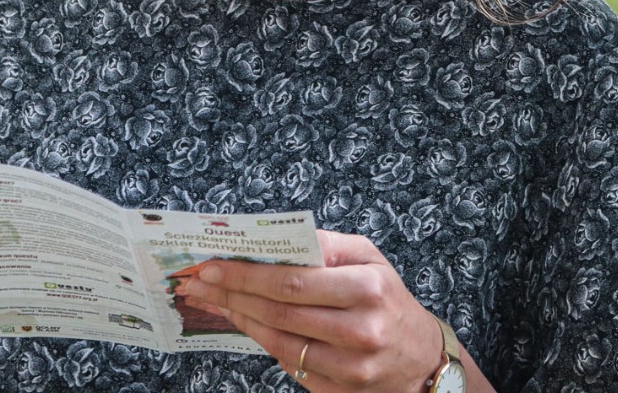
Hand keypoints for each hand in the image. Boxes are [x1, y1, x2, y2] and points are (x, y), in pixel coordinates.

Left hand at [175, 230, 447, 391]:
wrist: (419, 356)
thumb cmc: (388, 298)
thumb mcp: (370, 258)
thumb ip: (327, 246)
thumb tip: (276, 239)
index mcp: (368, 288)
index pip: (294, 281)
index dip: (247, 275)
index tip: (213, 266)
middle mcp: (359, 330)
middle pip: (279, 312)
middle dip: (232, 295)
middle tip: (198, 282)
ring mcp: (348, 366)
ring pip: (277, 341)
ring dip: (240, 318)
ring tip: (215, 301)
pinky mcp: (337, 390)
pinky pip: (287, 364)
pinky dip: (261, 341)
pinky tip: (246, 322)